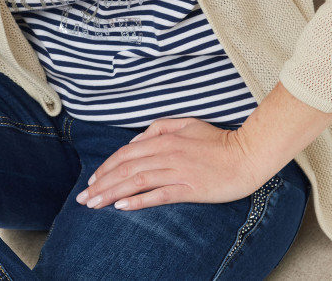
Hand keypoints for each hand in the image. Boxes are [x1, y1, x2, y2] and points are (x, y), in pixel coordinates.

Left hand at [76, 117, 262, 210]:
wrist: (247, 155)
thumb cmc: (218, 141)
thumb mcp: (187, 124)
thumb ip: (160, 127)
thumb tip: (136, 141)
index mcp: (164, 138)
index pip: (126, 153)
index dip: (106, 166)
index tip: (93, 180)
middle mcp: (166, 152)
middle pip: (126, 169)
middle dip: (101, 184)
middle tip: (83, 199)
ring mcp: (177, 170)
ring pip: (136, 182)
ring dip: (112, 194)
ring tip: (94, 205)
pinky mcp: (189, 187)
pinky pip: (158, 195)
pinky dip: (138, 201)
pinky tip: (122, 208)